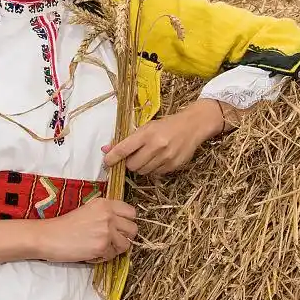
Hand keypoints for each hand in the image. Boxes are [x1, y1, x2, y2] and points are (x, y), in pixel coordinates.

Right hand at [35, 197, 137, 263]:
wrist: (48, 236)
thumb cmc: (65, 225)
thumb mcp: (88, 210)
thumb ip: (106, 213)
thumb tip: (122, 224)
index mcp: (105, 203)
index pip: (131, 212)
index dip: (127, 222)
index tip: (119, 228)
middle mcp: (108, 215)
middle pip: (133, 229)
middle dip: (125, 237)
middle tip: (112, 240)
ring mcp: (106, 231)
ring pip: (126, 244)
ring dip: (116, 248)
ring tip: (101, 247)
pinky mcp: (102, 246)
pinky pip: (113, 255)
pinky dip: (104, 257)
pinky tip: (92, 252)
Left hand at [102, 100, 221, 176]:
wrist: (192, 126)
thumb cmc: (166, 125)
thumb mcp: (146, 127)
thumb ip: (127, 140)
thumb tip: (107, 149)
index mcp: (147, 134)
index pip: (123, 149)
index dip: (112, 158)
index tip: (107, 162)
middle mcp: (156, 146)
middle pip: (132, 165)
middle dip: (129, 163)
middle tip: (133, 157)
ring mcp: (166, 157)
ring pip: (143, 172)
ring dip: (141, 167)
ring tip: (148, 156)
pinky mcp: (173, 166)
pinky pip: (156, 174)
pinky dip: (153, 169)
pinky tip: (159, 159)